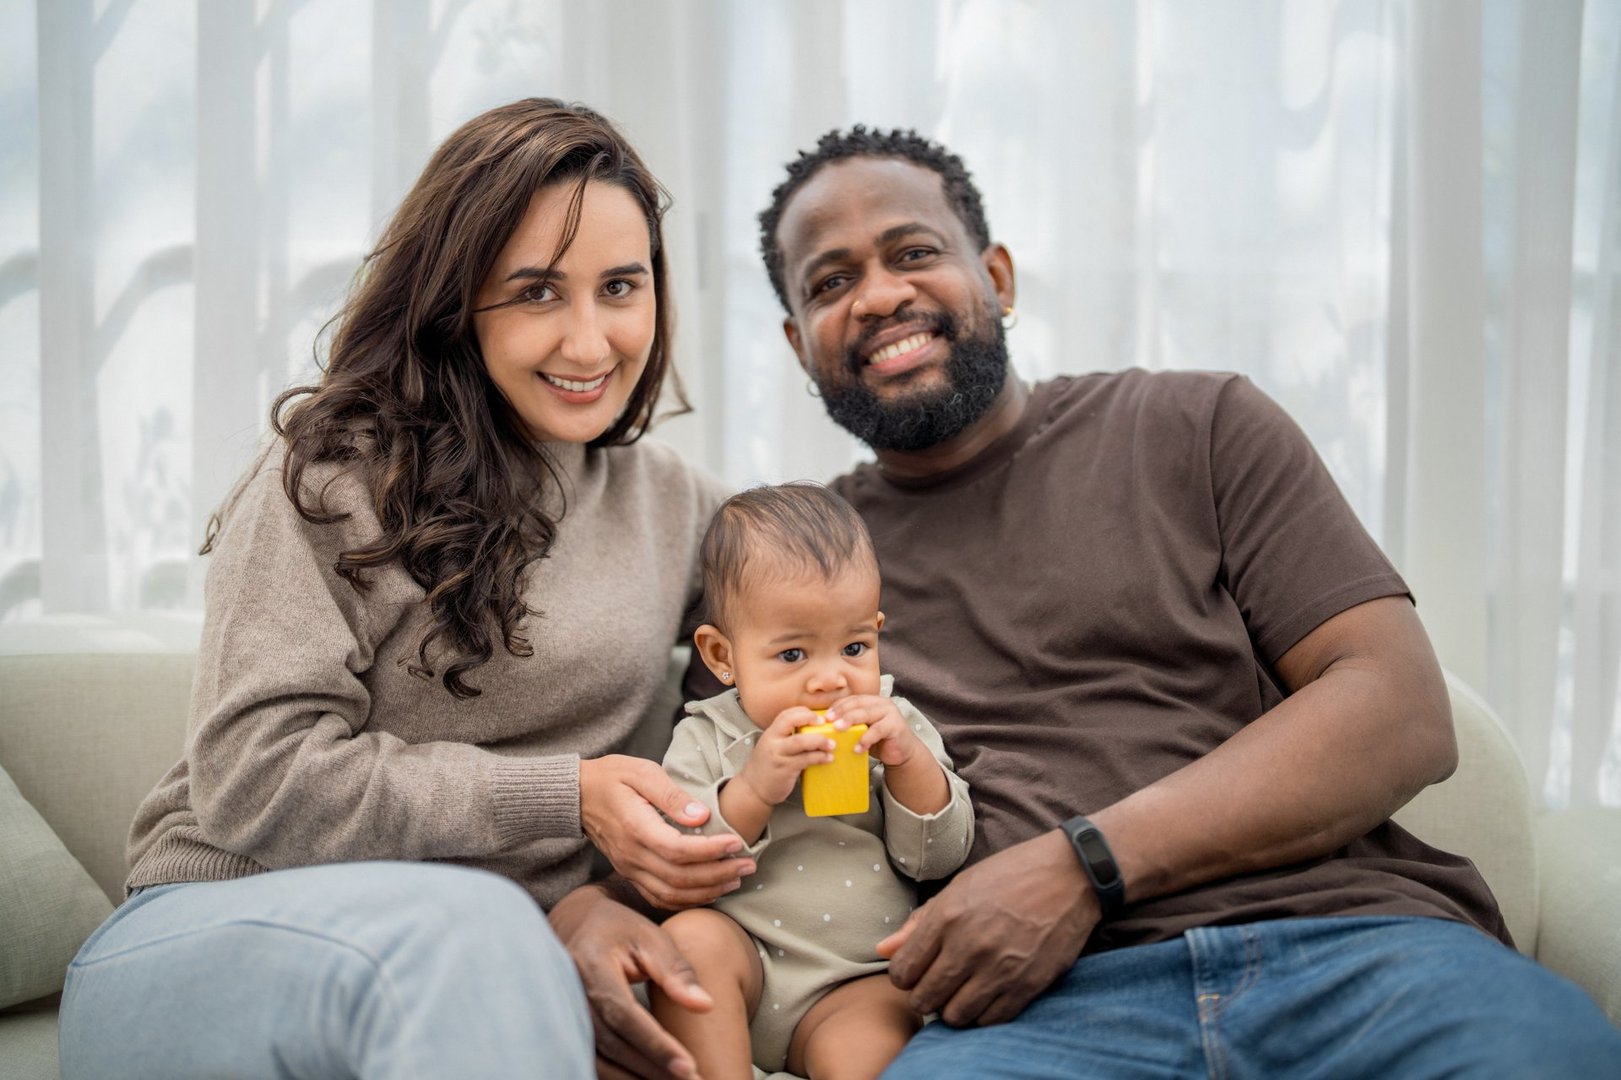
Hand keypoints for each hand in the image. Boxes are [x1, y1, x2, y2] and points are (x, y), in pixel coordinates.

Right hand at [551, 885, 707, 1079]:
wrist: (575, 924)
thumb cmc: (619, 929)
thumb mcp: (651, 938)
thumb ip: (677, 971)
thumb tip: (706, 1006)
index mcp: (591, 964)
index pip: (624, 1014)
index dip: (655, 1044)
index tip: (688, 1067)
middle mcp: (570, 992)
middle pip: (613, 1044)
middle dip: (653, 1069)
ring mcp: (562, 1013)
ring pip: (600, 1060)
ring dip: (637, 1078)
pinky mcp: (566, 1029)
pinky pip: (593, 1060)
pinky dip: (620, 1075)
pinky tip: (647, 1079)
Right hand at [580, 754, 755, 908]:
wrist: (577, 795)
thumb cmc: (612, 777)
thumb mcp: (643, 772)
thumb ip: (672, 796)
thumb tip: (702, 816)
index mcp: (636, 828)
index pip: (679, 851)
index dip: (711, 851)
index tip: (737, 843)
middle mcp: (632, 855)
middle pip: (680, 878)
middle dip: (719, 875)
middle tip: (748, 865)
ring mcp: (629, 868)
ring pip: (671, 894)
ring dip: (707, 891)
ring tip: (736, 879)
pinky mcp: (630, 873)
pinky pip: (659, 897)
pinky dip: (687, 900)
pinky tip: (709, 891)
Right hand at [734, 705, 836, 806]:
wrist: (754, 788)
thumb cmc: (767, 766)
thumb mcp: (773, 746)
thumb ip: (787, 737)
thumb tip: (815, 731)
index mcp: (771, 733)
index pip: (785, 715)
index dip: (803, 713)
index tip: (819, 718)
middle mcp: (772, 742)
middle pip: (790, 723)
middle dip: (810, 720)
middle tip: (827, 725)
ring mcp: (777, 755)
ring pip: (800, 742)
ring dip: (819, 741)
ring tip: (832, 745)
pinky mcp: (784, 769)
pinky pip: (805, 760)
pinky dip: (819, 757)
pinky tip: (827, 758)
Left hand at [829, 695, 923, 767]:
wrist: (903, 753)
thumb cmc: (880, 741)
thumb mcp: (864, 730)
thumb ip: (852, 725)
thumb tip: (827, 727)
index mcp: (873, 701)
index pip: (853, 700)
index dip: (839, 706)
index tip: (825, 716)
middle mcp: (882, 704)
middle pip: (859, 704)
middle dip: (842, 711)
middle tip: (829, 721)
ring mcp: (891, 713)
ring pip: (868, 714)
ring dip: (851, 720)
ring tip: (838, 729)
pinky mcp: (896, 726)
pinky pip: (878, 730)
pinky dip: (866, 739)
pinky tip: (857, 748)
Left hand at [876, 829, 1096, 1025]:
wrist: (1070, 875)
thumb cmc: (1011, 875)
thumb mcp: (959, 887)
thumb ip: (919, 922)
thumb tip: (883, 950)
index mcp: (947, 916)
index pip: (903, 971)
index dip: (904, 975)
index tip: (915, 970)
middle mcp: (969, 946)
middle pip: (924, 999)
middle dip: (924, 996)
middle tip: (936, 984)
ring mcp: (999, 969)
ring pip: (955, 1016)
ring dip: (952, 1009)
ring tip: (961, 991)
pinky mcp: (1027, 985)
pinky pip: (990, 1020)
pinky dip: (982, 1014)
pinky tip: (985, 995)